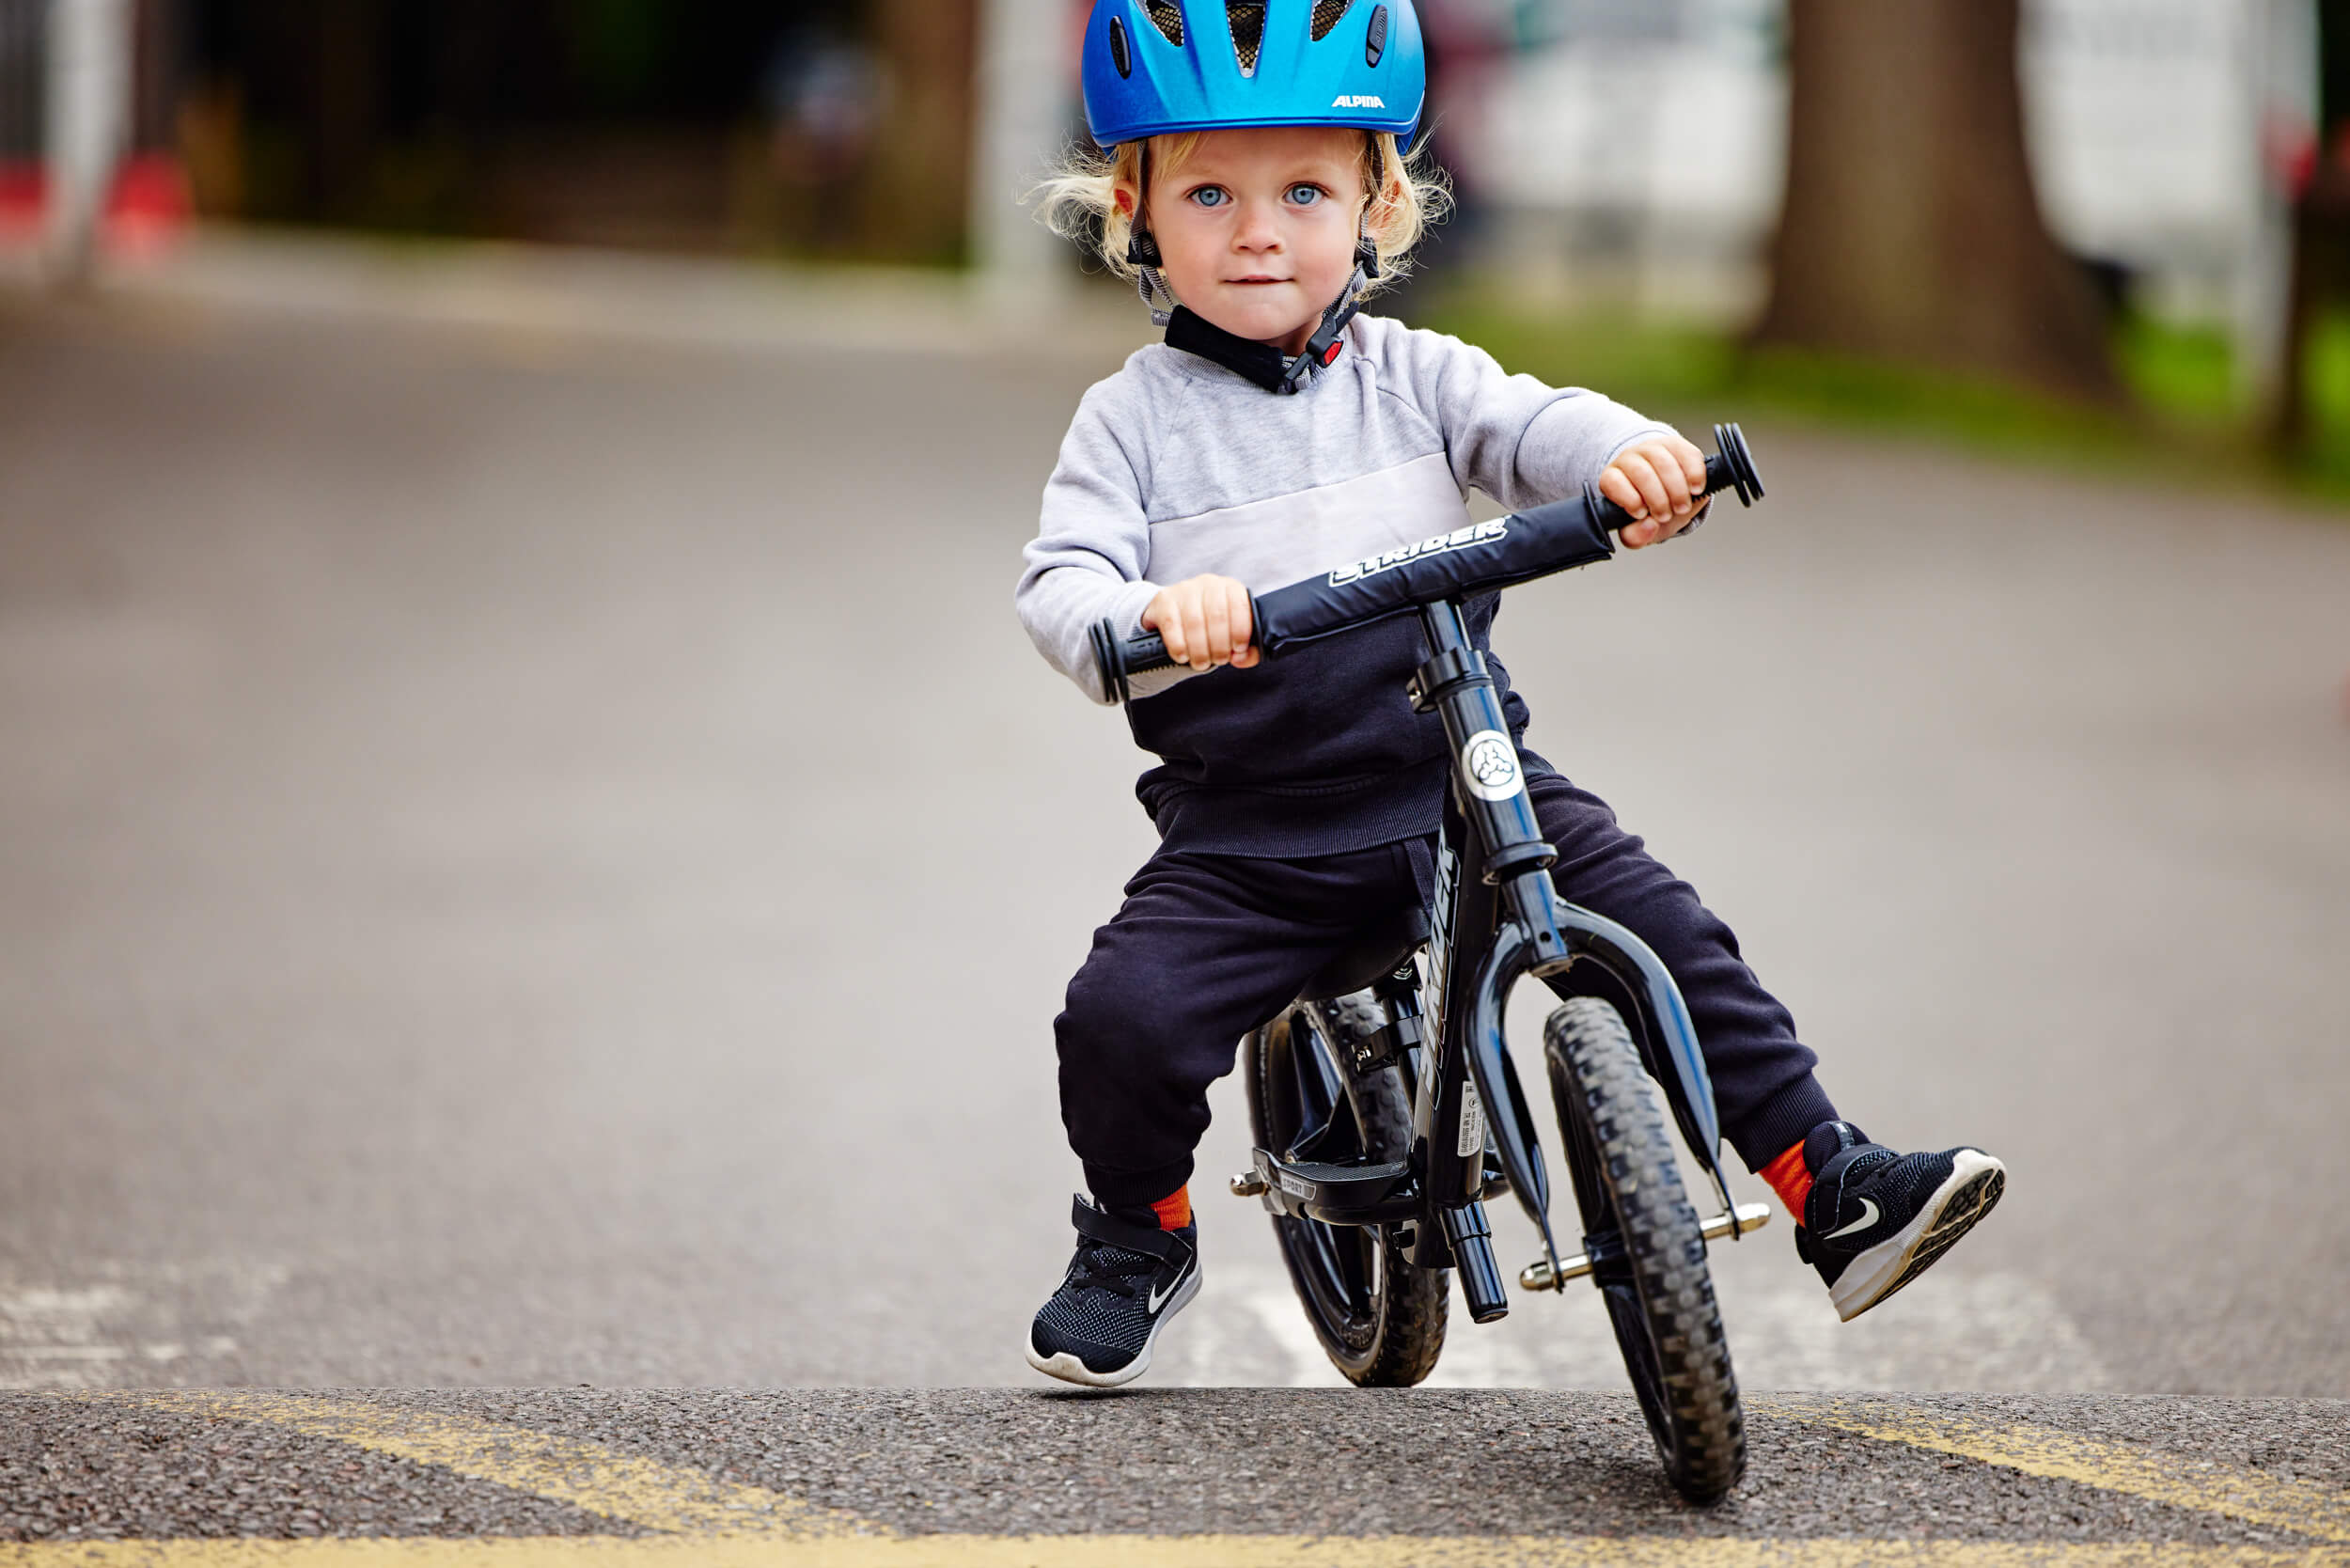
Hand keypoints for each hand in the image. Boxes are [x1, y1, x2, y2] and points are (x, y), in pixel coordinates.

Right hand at [1142, 574, 1257, 671]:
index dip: (1240, 631)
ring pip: (1195, 622)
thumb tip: (1242, 658)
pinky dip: (1179, 646)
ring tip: (1201, 663)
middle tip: (1217, 660)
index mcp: (1230, 588)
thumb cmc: (1208, 626)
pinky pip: (1172, 625)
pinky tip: (1183, 656)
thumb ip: (1246, 650)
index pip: (1239, 605)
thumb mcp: (1231, 633)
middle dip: (1219, 646)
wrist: (1173, 613)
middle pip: (1217, 616)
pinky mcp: (1163, 600)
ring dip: (1199, 650)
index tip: (1237, 649)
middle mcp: (1208, 583)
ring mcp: (1184, 589)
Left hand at [1599, 433, 1709, 548]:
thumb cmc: (1649, 511)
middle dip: (1658, 499)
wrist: (1669, 494)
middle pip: (1641, 473)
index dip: (1628, 499)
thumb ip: (1637, 536)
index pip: (1613, 481)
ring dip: (1677, 489)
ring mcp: (1652, 448)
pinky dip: (1694, 474)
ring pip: (1663, 462)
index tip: (1642, 514)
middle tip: (1667, 515)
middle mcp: (1629, 459)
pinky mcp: (1676, 444)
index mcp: (1613, 479)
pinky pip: (1686, 454)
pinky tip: (1696, 489)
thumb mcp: (1640, 529)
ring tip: (1682, 507)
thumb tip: (1649, 527)